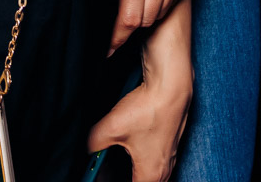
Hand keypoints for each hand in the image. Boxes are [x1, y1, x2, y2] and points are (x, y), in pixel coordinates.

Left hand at [87, 64, 193, 181]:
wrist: (171, 88)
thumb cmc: (148, 110)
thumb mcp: (111, 128)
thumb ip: (94, 143)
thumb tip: (88, 148)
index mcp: (150, 175)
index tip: (98, 176)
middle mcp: (163, 170)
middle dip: (119, 177)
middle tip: (103, 169)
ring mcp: (169, 157)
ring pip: (148, 174)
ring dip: (130, 170)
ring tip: (111, 160)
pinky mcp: (170, 144)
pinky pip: (154, 162)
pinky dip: (140, 160)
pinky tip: (129, 146)